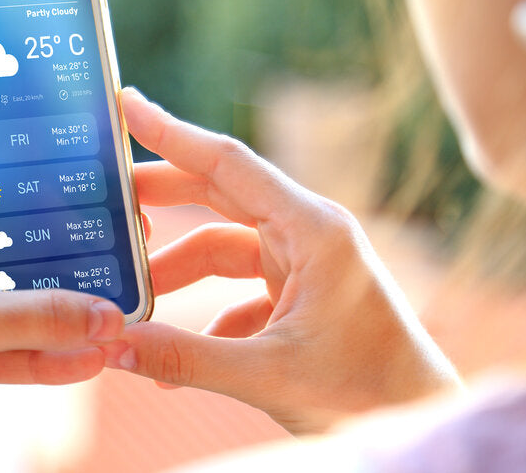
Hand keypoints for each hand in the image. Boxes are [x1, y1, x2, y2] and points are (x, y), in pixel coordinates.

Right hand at [104, 88, 460, 434]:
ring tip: (132, 298)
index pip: (228, 163)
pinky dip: (203, 314)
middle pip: (219, 194)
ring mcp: (305, 263)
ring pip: (223, 246)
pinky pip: (237, 289)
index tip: (127, 105)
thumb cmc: (368, 394)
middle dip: (161, 196)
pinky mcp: (301, 294)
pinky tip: (175, 353)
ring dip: (177, 270)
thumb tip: (115, 345)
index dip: (172, 133)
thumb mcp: (268, 374)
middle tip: (105, 196)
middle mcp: (309, 234)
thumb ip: (186, 357)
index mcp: (312, 230)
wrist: (420, 421)